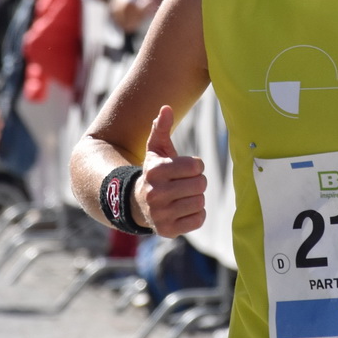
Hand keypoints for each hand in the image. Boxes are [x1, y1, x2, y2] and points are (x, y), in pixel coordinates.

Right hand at [136, 105, 205, 235]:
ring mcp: (161, 214)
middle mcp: (155, 193)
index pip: (196, 165)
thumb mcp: (155, 150)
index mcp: (155, 171)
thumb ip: (161, 128)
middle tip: (185, 184)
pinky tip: (183, 210)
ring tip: (182, 197)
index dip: (195, 166)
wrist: (136, 203)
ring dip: (196, 198)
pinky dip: (196, 214)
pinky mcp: (168, 230)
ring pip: (200, 202)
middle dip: (197, 182)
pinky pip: (198, 219)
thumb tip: (166, 108)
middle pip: (201, 184)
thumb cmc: (154, 173)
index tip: (185, 169)